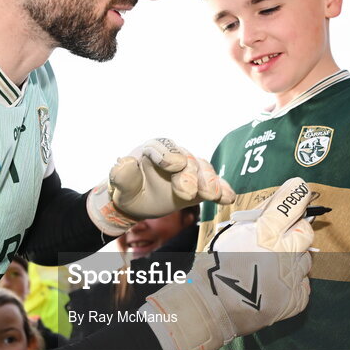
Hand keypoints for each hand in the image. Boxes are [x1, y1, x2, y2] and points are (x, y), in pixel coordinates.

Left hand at [87, 138, 234, 235]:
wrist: (139, 202)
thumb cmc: (130, 190)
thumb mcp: (122, 186)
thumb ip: (122, 176)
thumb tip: (124, 162)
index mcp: (154, 149)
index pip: (163, 147)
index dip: (169, 155)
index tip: (173, 166)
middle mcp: (175, 155)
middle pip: (187, 159)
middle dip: (190, 175)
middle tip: (189, 193)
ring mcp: (190, 168)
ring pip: (203, 169)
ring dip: (209, 182)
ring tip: (213, 196)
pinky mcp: (201, 183)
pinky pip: (214, 183)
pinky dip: (222, 189)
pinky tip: (228, 197)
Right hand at [140, 177, 314, 349]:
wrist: (211, 306)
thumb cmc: (216, 266)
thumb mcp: (233, 233)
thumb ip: (258, 218)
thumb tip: (277, 202)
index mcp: (266, 231)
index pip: (292, 202)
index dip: (297, 195)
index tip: (299, 191)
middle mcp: (284, 251)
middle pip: (305, 232)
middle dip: (296, 232)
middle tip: (281, 239)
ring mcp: (293, 277)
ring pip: (305, 260)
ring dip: (293, 260)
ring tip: (271, 268)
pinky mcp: (297, 299)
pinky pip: (303, 284)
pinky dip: (293, 284)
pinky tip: (274, 286)